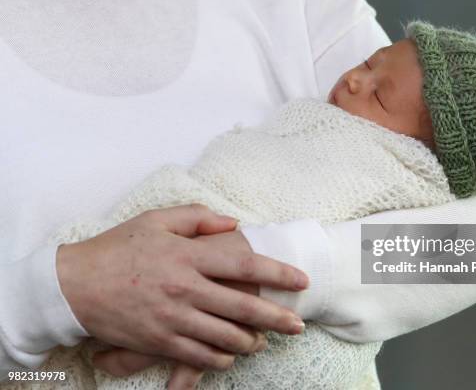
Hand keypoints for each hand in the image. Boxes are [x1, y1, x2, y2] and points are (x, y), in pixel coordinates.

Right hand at [57, 204, 307, 370]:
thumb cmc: (117, 248)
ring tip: (264, 342)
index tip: (301, 281)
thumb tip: (234, 223)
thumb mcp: (156, 221)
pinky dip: (220, 358)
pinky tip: (230, 356)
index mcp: (188, 256)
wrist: (72, 285)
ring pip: (225, 337)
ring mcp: (173, 318)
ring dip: (250, 342)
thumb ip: (198, 217)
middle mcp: (186, 288)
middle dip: (276, 318)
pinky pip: (199, 355)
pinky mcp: (158, 341)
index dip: (277, 273)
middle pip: (243, 307)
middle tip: (298, 325)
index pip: (244, 264)